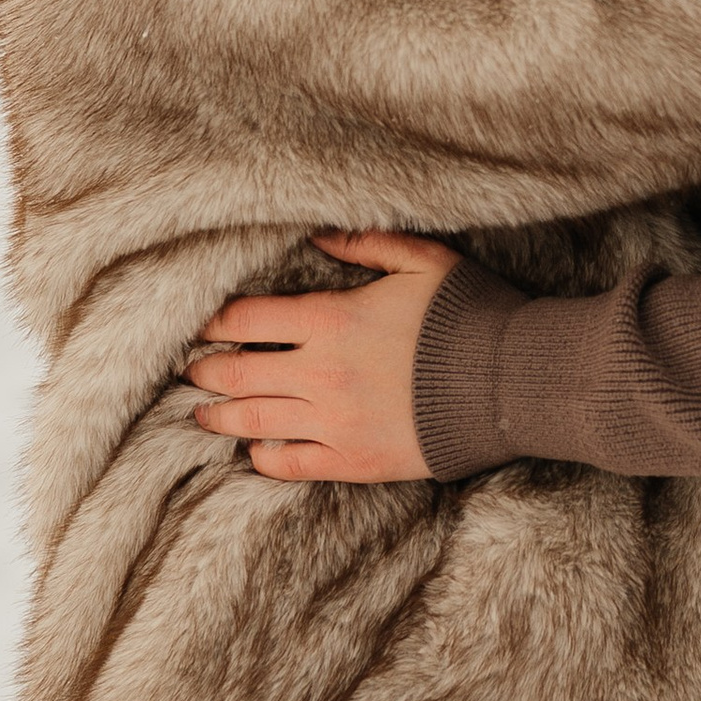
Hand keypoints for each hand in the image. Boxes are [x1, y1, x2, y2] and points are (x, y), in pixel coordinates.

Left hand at [185, 230, 459, 481]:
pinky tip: (255, 450)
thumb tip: (317, 236)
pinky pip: (290, 465)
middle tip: (190, 370)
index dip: (214, 322)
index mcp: (331, 321)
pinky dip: (263, 458)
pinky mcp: (353, 461)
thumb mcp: (422, 261)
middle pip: (238, 374)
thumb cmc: (469, 315)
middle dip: (205, 371)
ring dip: (220, 416)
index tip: (199, 325)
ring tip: (202, 414)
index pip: (247, 320)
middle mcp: (320, 374)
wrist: (510, 383)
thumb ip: (366, 244)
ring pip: (253, 422)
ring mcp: (333, 423)